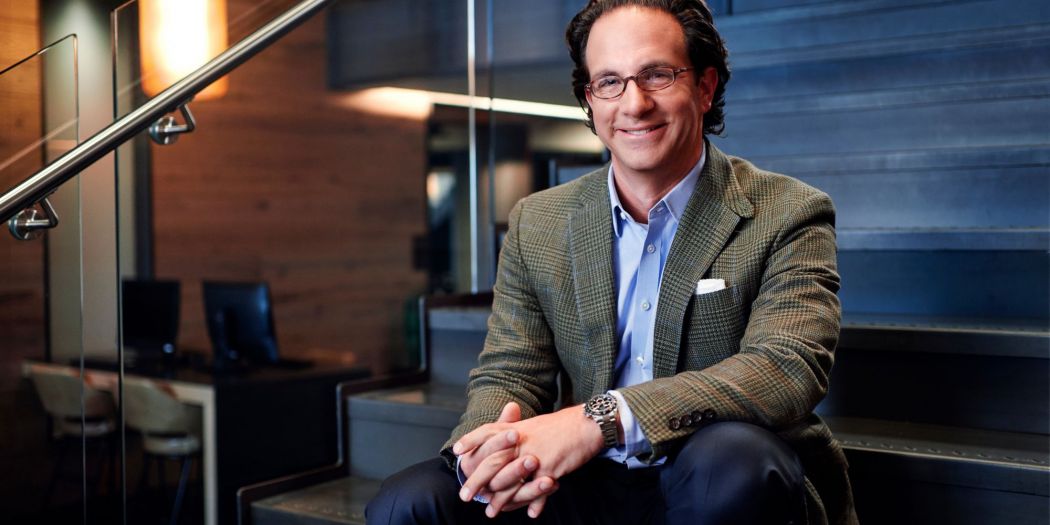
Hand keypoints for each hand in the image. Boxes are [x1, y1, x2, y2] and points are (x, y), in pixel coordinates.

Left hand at [458, 404, 604, 517]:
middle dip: (477, 481)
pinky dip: (534, 503)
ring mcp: (534, 455)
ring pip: (511, 482)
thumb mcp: (533, 425)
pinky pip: (538, 491)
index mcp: (516, 429)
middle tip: (465, 496)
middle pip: (492, 462)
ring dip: (500, 500)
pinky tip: (530, 514)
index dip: (471, 441)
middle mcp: (521, 441)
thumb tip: (501, 436)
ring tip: (491, 512)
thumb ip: (515, 430)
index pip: (487, 432)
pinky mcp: (550, 468)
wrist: (586, 424)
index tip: (456, 452)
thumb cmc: (560, 426)